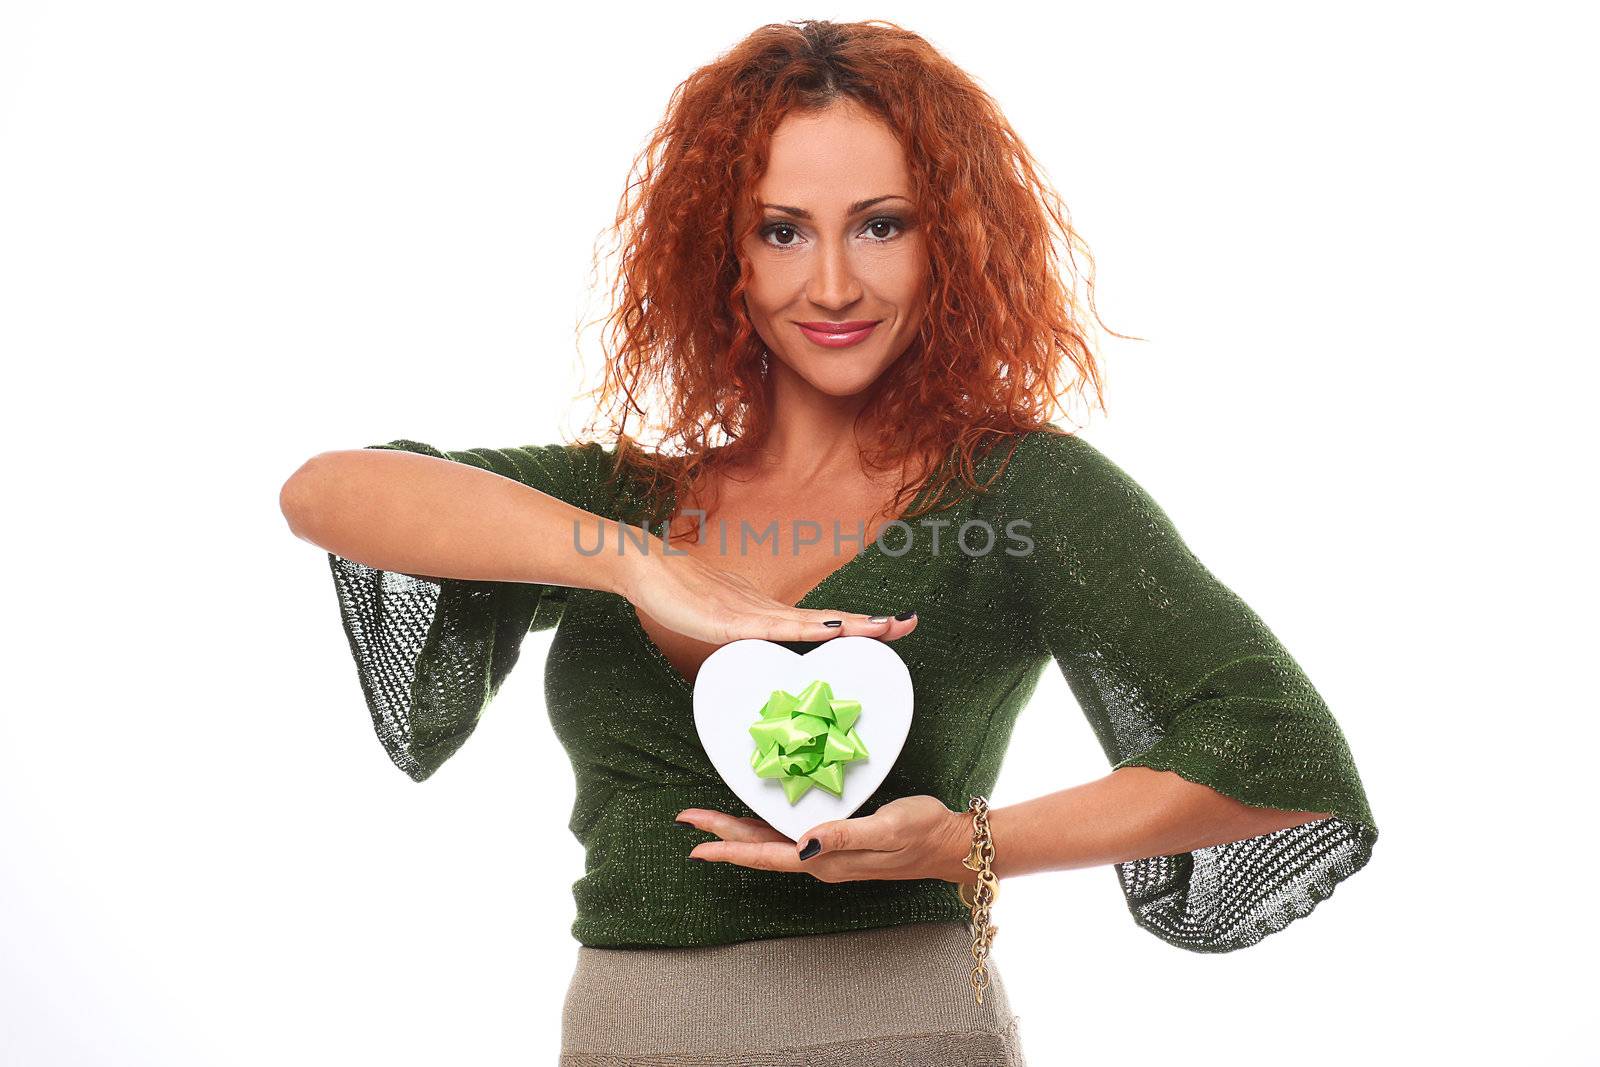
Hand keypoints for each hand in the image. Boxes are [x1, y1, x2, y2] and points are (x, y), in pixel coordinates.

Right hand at [620, 543, 918, 645]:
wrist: (646, 568)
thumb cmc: (679, 594)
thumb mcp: (720, 622)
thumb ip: (742, 634)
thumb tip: (757, 651)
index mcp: (769, 614)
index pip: (824, 622)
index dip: (860, 625)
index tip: (895, 625)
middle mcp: (769, 611)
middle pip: (829, 620)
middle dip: (871, 624)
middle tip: (910, 621)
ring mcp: (751, 614)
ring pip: (810, 623)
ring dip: (850, 625)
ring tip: (885, 627)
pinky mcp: (729, 622)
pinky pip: (772, 628)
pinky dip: (803, 629)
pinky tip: (828, 629)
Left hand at [675, 795, 972, 883]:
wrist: (949, 844)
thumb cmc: (922, 831)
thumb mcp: (886, 827)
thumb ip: (844, 835)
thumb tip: (802, 844)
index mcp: (827, 861)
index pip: (768, 855)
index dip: (730, 848)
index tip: (696, 843)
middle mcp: (821, 862)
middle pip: (761, 849)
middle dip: (723, 834)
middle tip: (687, 819)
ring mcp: (828, 856)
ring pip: (772, 844)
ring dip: (739, 832)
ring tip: (709, 820)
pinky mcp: (837, 845)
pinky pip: (790, 838)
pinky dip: (765, 828)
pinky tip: (757, 819)